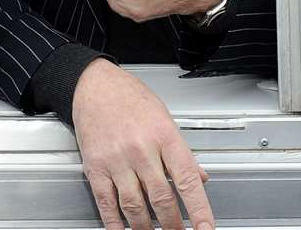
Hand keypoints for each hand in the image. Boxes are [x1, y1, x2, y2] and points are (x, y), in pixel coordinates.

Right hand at [71, 60, 213, 229]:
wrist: (94, 84)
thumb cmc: (130, 98)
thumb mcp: (164, 118)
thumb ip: (181, 152)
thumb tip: (199, 177)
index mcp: (163, 135)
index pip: (186, 179)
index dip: (199, 209)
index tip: (205, 228)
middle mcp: (141, 149)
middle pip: (161, 198)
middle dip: (172, 224)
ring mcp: (117, 160)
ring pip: (135, 205)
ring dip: (146, 228)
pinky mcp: (96, 167)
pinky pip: (107, 203)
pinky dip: (116, 224)